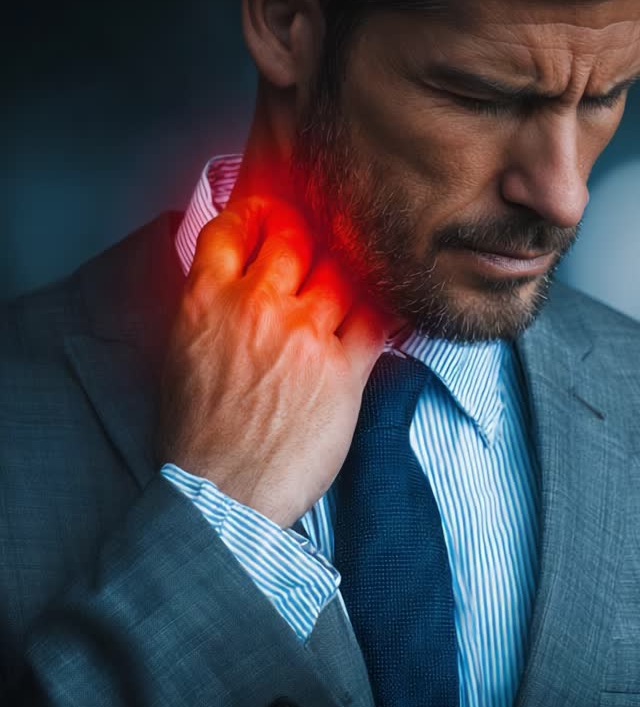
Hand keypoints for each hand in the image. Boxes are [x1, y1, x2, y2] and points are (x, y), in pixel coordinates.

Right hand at [157, 195, 391, 527]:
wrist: (220, 495)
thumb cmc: (198, 438)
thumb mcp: (181, 355)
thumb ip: (211, 309)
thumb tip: (237, 283)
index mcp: (206, 301)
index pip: (233, 227)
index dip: (257, 211)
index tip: (271, 212)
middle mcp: (257, 306)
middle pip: (296, 237)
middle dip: (309, 233)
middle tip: (321, 239)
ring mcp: (305, 334)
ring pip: (342, 271)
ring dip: (351, 268)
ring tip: (357, 274)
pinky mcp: (345, 368)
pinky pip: (379, 318)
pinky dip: (387, 308)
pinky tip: (391, 305)